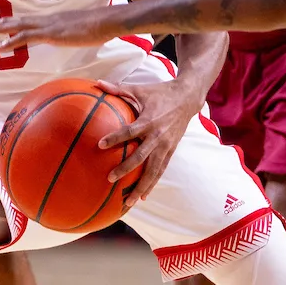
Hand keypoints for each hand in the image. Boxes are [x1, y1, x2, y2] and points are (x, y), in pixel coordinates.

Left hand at [0, 8, 123, 51]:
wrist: (108, 21)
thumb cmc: (102, 26)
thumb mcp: (86, 30)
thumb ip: (78, 32)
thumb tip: (79, 35)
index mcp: (58, 18)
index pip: (34, 20)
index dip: (19, 21)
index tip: (7, 23)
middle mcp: (51, 19)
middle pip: (24, 20)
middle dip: (6, 23)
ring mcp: (50, 25)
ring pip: (21, 26)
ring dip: (4, 29)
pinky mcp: (51, 34)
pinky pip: (26, 38)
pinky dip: (11, 41)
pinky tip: (1, 46)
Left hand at [95, 78, 199, 207]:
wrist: (187, 98)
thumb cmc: (160, 92)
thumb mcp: (140, 89)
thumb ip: (118, 89)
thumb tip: (97, 83)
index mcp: (149, 120)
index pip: (130, 131)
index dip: (116, 137)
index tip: (100, 145)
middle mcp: (158, 136)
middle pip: (141, 156)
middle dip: (126, 168)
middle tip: (110, 178)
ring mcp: (166, 146)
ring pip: (153, 170)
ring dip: (141, 186)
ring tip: (128, 201)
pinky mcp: (171, 151)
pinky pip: (160, 170)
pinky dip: (152, 184)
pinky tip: (142, 197)